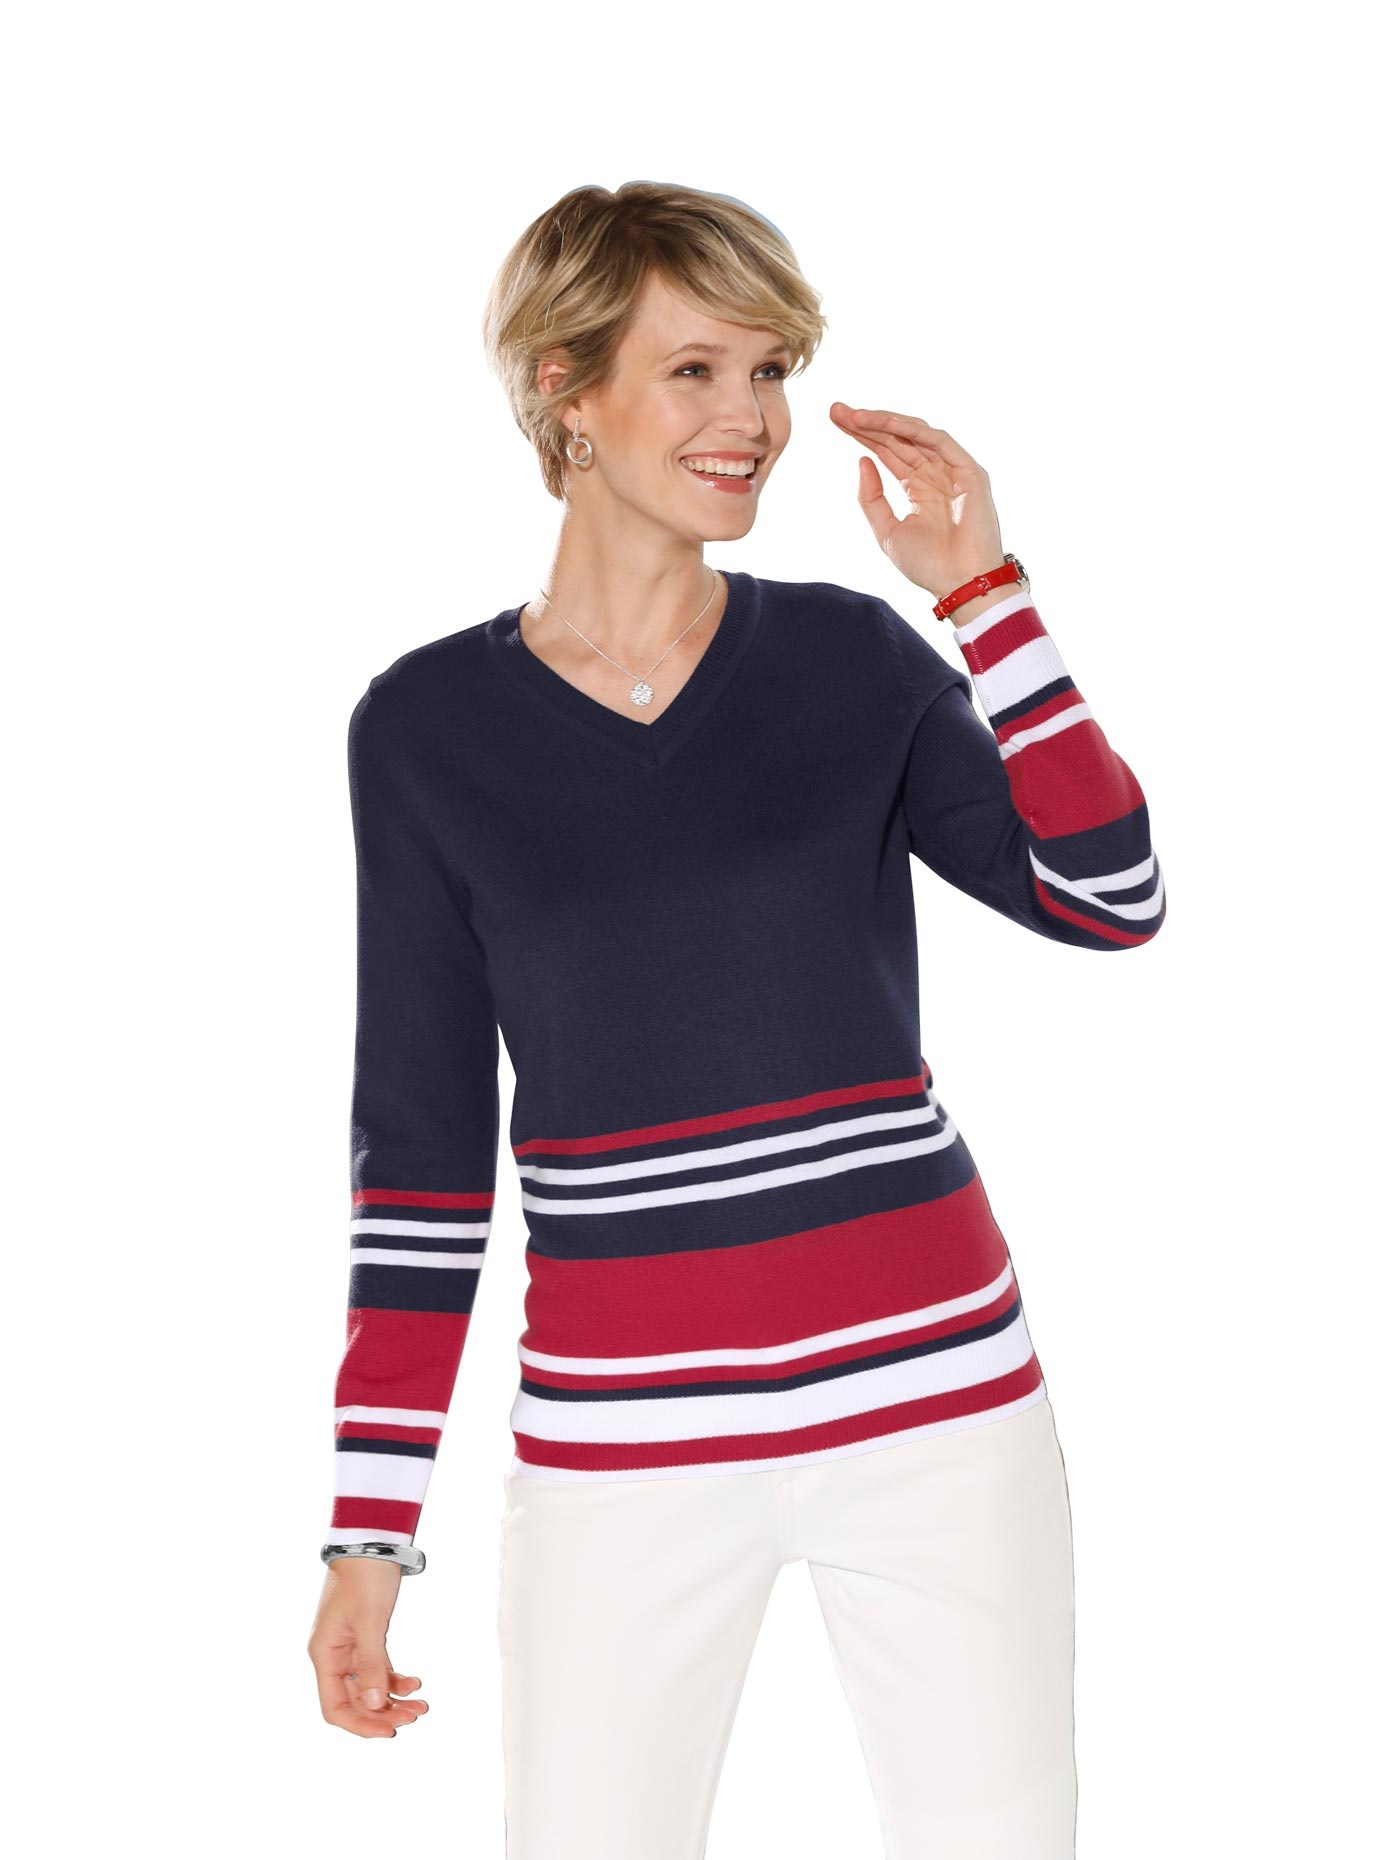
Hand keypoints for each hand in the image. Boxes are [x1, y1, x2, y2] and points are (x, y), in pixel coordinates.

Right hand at [308, 1557, 429, 1738]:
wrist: (373, 1543)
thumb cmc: (365, 1577)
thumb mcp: (370, 1621)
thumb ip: (371, 1665)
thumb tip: (376, 1706)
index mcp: (325, 1654)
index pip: (335, 1707)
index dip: (360, 1724)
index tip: (389, 1732)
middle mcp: (333, 1656)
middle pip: (354, 1702)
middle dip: (383, 1714)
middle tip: (413, 1717)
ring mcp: (349, 1648)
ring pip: (369, 1688)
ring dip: (393, 1699)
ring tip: (421, 1706)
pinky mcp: (366, 1638)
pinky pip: (378, 1670)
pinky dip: (395, 1680)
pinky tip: (415, 1683)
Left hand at [829, 403, 1005, 601]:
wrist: (959, 584)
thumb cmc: (929, 565)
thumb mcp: (887, 531)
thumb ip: (872, 498)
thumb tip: (862, 460)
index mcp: (919, 489)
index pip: (888, 453)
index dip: (863, 436)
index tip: (836, 420)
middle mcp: (937, 475)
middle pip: (898, 440)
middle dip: (868, 423)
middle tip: (837, 409)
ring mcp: (954, 472)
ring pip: (916, 436)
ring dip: (885, 422)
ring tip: (856, 415)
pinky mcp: (970, 472)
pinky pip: (939, 442)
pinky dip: (913, 431)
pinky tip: (886, 423)